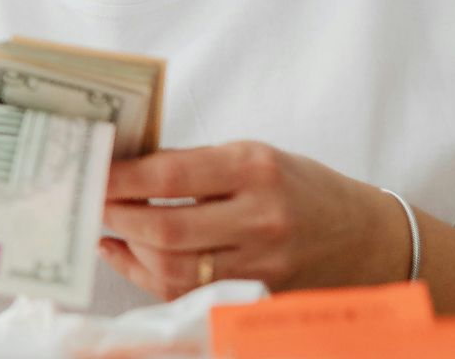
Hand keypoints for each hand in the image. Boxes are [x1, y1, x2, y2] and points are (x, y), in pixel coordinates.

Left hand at [98, 141, 406, 299]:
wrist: (366, 239)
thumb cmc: (300, 187)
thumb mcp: (255, 157)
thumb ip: (196, 164)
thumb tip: (126, 169)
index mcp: (256, 169)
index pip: (172, 173)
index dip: (123, 177)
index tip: (92, 170)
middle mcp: (260, 218)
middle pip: (168, 230)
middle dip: (118, 216)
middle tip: (88, 202)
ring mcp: (259, 265)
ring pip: (174, 269)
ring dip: (129, 248)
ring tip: (107, 225)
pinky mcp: (255, 297)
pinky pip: (187, 292)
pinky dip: (147, 274)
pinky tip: (124, 252)